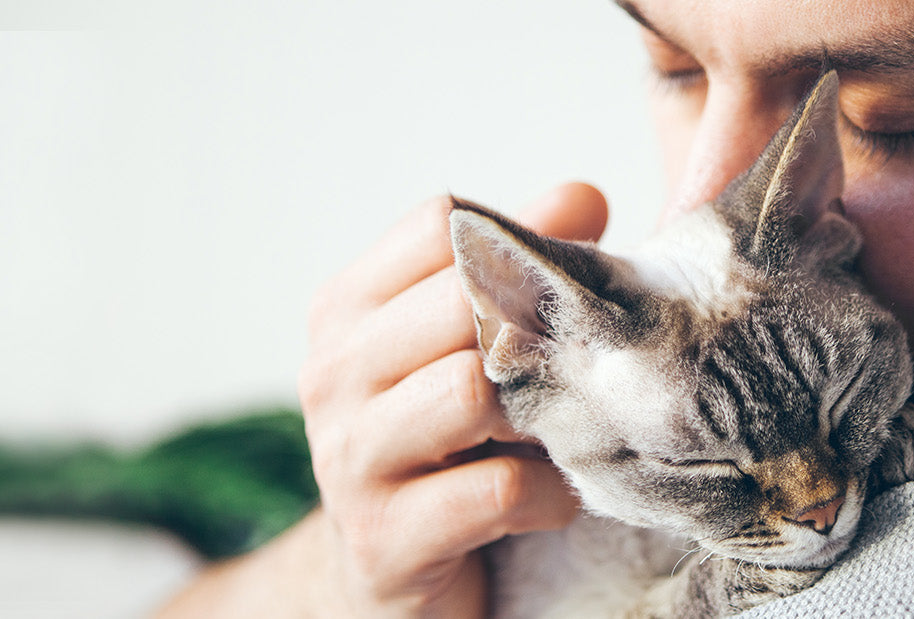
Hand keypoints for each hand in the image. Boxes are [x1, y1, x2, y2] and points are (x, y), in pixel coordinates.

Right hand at [158, 184, 607, 617]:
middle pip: (460, 299)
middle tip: (579, 364)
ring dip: (543, 413)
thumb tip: (583, 195)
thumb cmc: (443, 446)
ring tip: (560, 432)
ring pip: (471, 390)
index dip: (516, 241)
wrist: (386, 577)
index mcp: (345, 311)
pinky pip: (495, 491)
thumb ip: (517, 270)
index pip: (438, 223)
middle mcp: (331, 374)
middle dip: (537, 329)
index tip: (557, 286)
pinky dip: (549, 493)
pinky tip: (554, 497)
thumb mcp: (470, 348)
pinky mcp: (384, 540)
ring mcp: (348, 459)